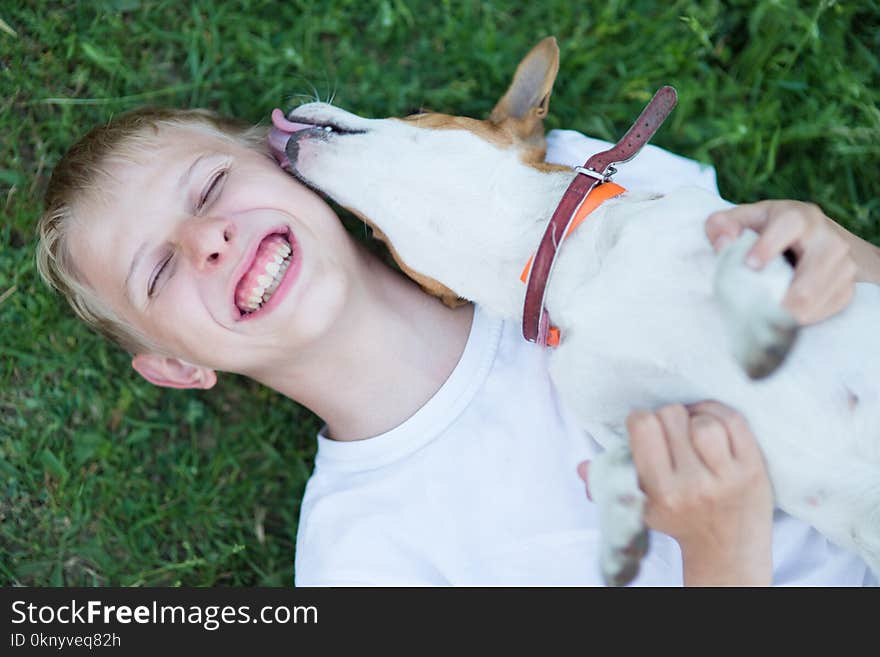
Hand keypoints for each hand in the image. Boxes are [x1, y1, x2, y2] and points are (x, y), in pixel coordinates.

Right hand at [579, 402, 773, 585]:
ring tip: (693, 431)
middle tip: (671, 433)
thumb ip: (609, 485)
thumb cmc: (679, 519)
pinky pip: (733, 420)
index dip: (641, 420)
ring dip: (696, 418)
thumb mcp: (641, 509)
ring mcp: (727, 477)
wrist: (727, 548)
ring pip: (703, 420)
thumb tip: (581, 466)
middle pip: (672, 416)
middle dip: (668, 419)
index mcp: (662, 493)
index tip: (646, 430)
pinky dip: (719, 414)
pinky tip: (712, 425)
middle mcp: (694, 486)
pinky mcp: (753, 469)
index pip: (643, 427)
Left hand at [705, 200, 857, 324]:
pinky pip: (835, 303)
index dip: (770, 244)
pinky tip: (790, 321)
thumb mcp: (741, 222)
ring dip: (801, 308)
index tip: (751, 265)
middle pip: (819, 262)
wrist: (809, 241)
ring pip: (828, 287)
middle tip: (769, 309)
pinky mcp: (847, 284)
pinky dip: (812, 315)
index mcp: (797, 215)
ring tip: (775, 320)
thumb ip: (722, 226)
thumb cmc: (765, 232)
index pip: (790, 224)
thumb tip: (722, 244)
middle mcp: (825, 236)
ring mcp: (842, 261)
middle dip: (794, 290)